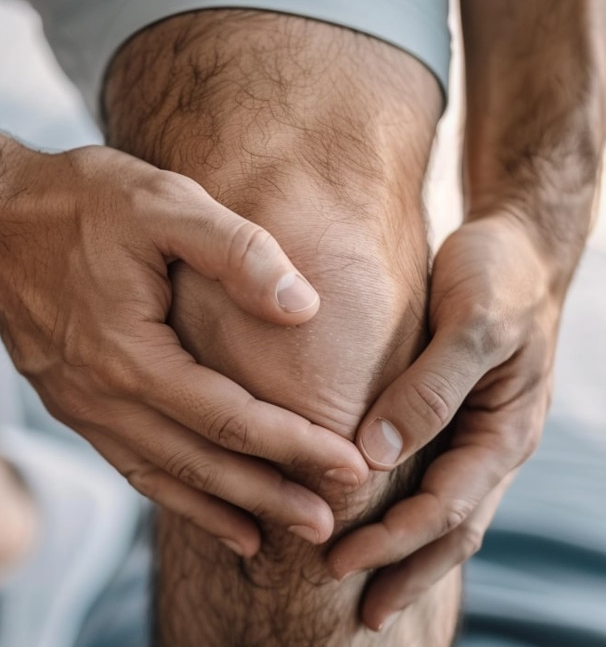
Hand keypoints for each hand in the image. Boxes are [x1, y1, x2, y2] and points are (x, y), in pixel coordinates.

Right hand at [0, 145, 367, 555]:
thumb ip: (237, 251)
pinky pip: (126, 461)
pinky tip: (195, 502)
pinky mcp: (68, 402)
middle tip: (327, 528)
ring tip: (266, 539)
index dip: (296, 447)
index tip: (351, 468)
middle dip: (267, 497)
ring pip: (160, 475)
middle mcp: (101, 397)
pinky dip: (168, 490)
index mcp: (131, 355)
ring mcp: (79, 406)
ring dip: (218, 508)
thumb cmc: (76, 201)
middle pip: (198, 463)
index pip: (231, 418)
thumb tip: (303, 306)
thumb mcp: (163, 202)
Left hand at [328, 211, 569, 627]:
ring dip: (406, 556)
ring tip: (365, 592)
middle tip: (357, 611)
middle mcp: (492, 446)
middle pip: (451, 530)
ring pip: (444, 514)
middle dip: (404, 570)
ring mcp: (475, 438)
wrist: (516, 245)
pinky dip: (407, 515)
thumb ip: (430, 388)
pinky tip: (377, 527)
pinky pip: (432, 482)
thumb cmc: (497, 276)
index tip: (339, 562)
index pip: (446, 507)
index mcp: (503, 432)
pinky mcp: (454, 421)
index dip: (394, 541)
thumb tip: (377, 455)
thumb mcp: (473, 324)